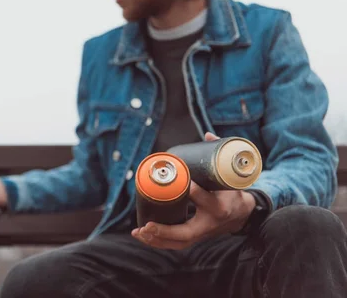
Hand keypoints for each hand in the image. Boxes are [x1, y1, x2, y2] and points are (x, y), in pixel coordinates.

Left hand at [131, 132, 255, 249]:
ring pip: (177, 242)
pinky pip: (174, 244)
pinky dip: (157, 241)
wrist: (240, 215)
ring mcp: (200, 234)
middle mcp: (209, 224)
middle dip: (165, 231)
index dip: (196, 193)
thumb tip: (208, 135)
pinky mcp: (193, 237)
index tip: (184, 183)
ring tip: (139, 232)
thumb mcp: (230, 177)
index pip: (207, 201)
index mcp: (220, 207)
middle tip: (147, 225)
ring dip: (156, 239)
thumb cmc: (231, 194)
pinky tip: (142, 236)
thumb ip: (219, 157)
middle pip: (186, 233)